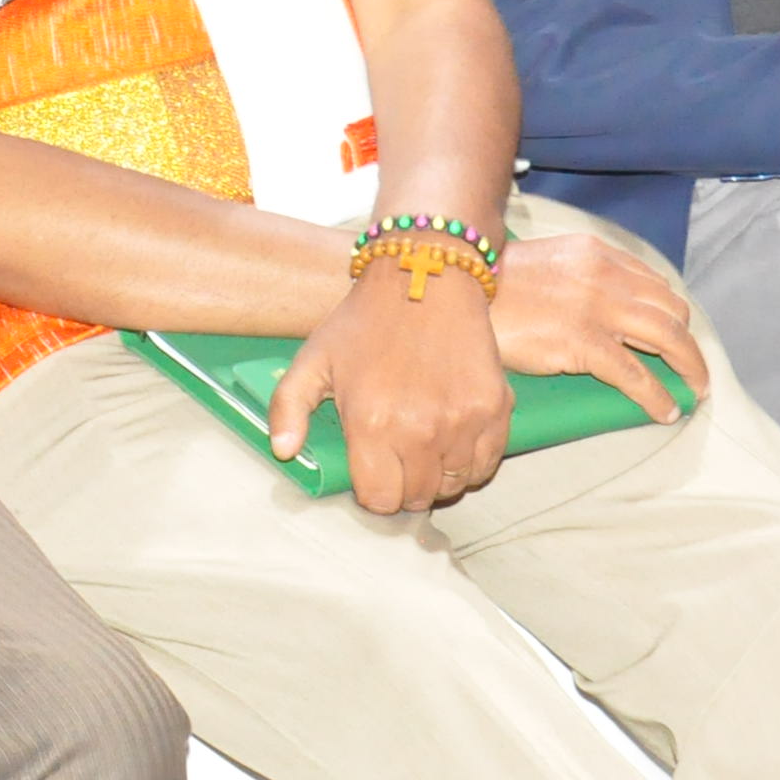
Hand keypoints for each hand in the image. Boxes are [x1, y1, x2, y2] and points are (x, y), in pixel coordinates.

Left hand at [266, 261, 510, 514]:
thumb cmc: (364, 322)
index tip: (371, 475)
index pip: (379, 500)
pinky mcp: (496, 410)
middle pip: (418, 499)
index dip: (372, 494)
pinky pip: (487, 464)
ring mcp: (463, 423)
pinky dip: (470, 462)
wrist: (425, 279)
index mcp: (372, 424)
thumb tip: (283, 452)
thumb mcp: (312, 359)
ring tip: (422, 447)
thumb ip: (287, 408)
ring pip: (454, 485)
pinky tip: (452, 439)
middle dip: (403, 489)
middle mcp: (421, 431)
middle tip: (396, 461)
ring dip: (437, 477)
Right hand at [487, 231, 708, 422]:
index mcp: (597, 254)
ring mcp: (597, 309)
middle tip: (689, 366)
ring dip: (689, 367)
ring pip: (669, 339)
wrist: (454, 288)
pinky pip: (636, 375)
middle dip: (688, 342)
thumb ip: (580, 276)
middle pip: (672, 310)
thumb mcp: (546, 262)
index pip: (654, 283)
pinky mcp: (584, 342)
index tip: (673, 334)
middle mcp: (606, 276)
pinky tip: (666, 410)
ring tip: (692, 388)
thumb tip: (602, 309)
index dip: (671, 312)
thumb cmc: (490, 284)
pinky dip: (658, 396)